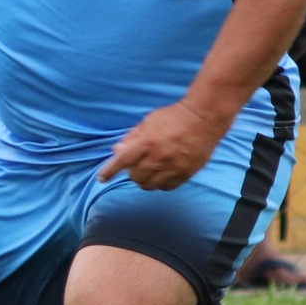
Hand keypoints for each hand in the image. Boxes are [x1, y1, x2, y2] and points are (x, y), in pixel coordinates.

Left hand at [96, 99, 232, 189]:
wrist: (204, 118)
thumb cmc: (174, 117)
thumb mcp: (149, 121)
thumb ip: (132, 137)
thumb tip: (116, 150)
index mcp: (147, 142)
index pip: (122, 161)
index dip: (109, 171)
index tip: (101, 178)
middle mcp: (159, 157)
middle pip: (136, 177)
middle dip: (133, 172)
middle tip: (138, 164)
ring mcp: (174, 167)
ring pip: (150, 185)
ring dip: (146, 179)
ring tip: (150, 169)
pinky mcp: (186, 173)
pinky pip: (166, 187)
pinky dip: (161, 183)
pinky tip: (163, 173)